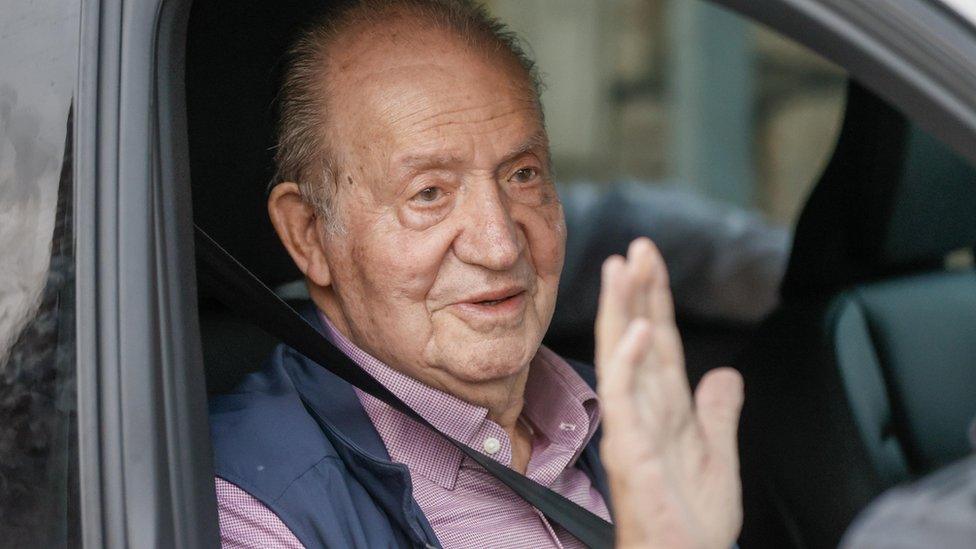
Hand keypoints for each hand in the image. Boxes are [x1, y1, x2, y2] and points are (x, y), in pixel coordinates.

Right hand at [595, 238, 743, 548]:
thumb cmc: (693, 522)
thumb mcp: (719, 456)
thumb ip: (719, 413)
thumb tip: (725, 375)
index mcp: (668, 408)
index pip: (661, 340)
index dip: (656, 298)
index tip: (650, 258)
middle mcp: (646, 410)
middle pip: (638, 337)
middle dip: (636, 290)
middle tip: (635, 248)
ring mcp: (634, 427)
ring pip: (623, 358)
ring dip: (621, 311)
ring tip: (620, 268)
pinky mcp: (630, 450)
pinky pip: (626, 399)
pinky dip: (628, 363)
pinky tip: (635, 330)